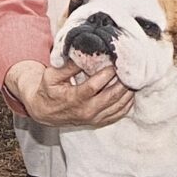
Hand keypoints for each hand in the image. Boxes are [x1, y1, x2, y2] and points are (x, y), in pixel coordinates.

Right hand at [6, 58, 133, 126]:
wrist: (44, 111)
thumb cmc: (48, 90)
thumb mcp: (51, 76)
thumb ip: (67, 66)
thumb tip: (83, 54)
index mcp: (74, 99)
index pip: (94, 86)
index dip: (106, 74)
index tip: (114, 63)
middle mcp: (86, 111)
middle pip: (111, 96)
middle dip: (122, 81)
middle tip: (129, 68)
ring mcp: (93, 118)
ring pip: (118, 106)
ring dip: (127, 92)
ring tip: (132, 78)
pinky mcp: (98, 122)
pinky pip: (118, 114)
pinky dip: (127, 103)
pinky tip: (130, 92)